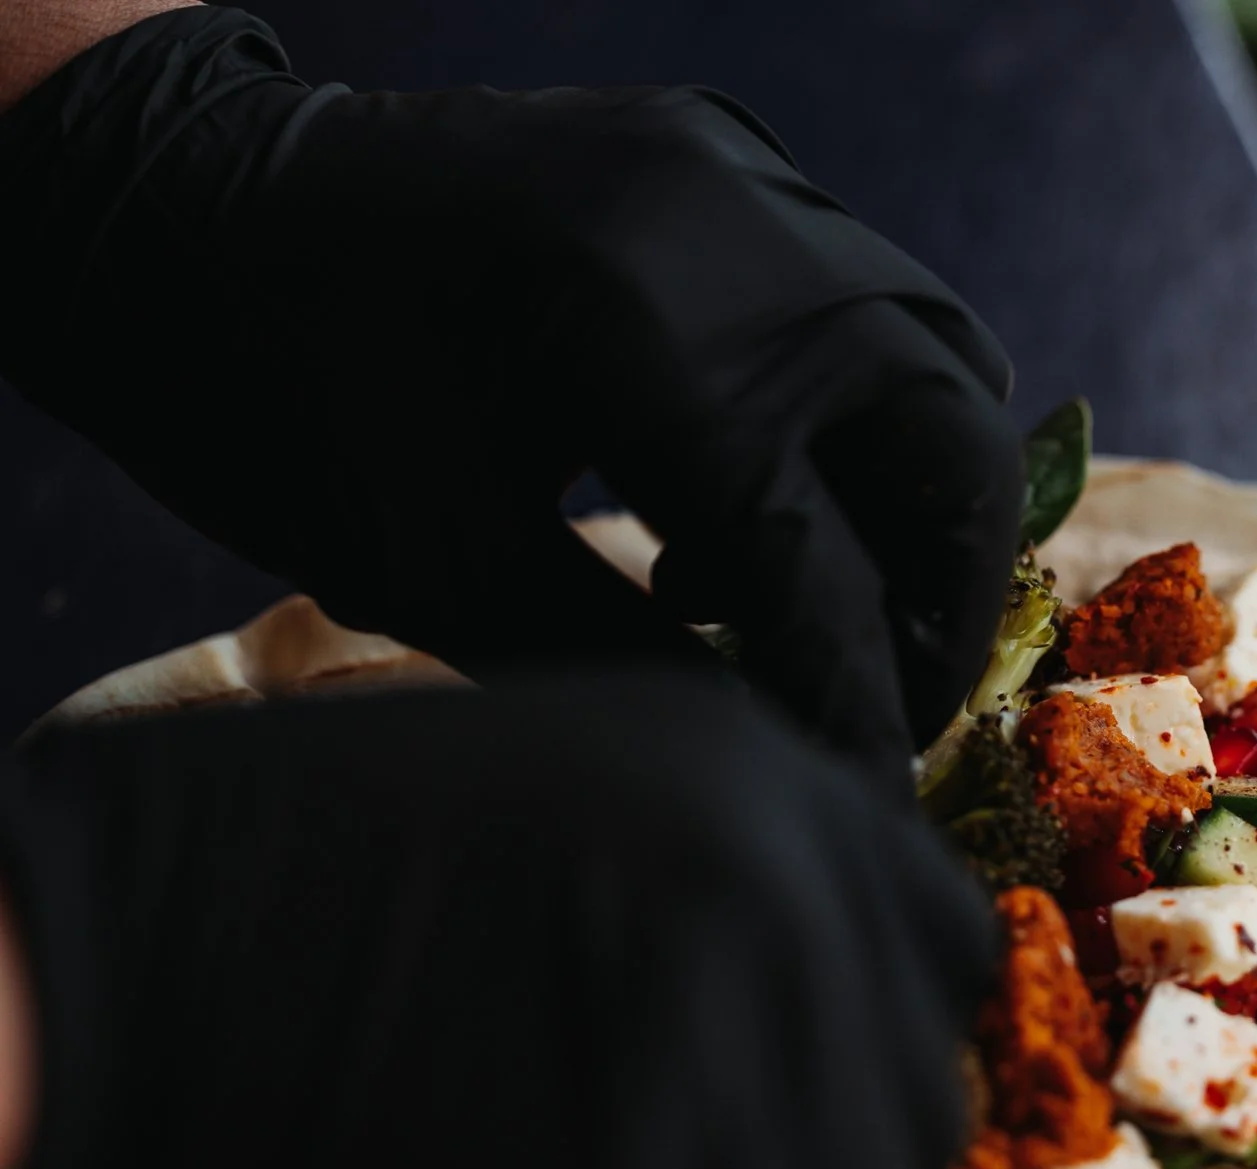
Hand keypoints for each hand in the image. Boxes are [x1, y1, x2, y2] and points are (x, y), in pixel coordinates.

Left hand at [0, 7, 1023, 767]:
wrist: (175, 196)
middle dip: (940, 599)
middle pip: (948, 447)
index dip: (859, 698)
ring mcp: (741, 172)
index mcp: (638, 338)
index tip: (873, 793)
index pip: (821, 561)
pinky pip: (874, 300)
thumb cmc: (270, 391)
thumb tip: (774, 761)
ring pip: (944, 363)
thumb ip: (624, 666)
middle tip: (884, 694)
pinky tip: (756, 487)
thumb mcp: (435, 563)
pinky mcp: (730, 154)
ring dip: (916, 505)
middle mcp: (730, 231)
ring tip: (801, 593)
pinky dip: (863, 417)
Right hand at [0, 674, 992, 1168]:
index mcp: (758, 772)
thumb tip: (831, 1032)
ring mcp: (727, 1035)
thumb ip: (718, 883)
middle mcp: (782, 882)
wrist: (64, 972)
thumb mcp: (546, 795)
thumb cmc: (257, 880)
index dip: (874, 1059)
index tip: (790, 1118)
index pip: (947, 951)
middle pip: (918, 1111)